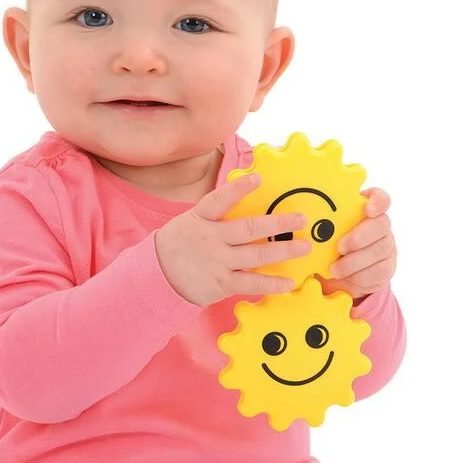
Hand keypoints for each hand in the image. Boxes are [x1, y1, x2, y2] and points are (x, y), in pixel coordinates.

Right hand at [155, 173, 310, 305]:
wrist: (158, 278)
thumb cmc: (179, 246)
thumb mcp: (190, 221)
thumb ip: (215, 214)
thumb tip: (244, 196)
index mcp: (201, 218)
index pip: (219, 200)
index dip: (238, 189)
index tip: (257, 179)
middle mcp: (211, 238)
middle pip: (248, 228)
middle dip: (277, 223)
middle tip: (301, 219)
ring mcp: (217, 261)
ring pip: (256, 254)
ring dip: (283, 250)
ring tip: (304, 246)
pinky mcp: (222, 283)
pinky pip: (251, 282)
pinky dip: (272, 284)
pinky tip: (289, 282)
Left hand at [319, 188, 396, 301]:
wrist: (334, 276)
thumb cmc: (323, 246)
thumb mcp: (317, 232)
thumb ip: (316, 221)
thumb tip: (296, 214)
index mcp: (364, 210)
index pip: (381, 198)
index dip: (377, 202)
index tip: (367, 209)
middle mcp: (379, 226)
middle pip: (382, 224)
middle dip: (360, 236)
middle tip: (340, 247)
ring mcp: (386, 246)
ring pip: (380, 249)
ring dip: (356, 261)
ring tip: (335, 269)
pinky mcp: (386, 268)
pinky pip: (380, 270)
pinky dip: (361, 276)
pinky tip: (347, 278)